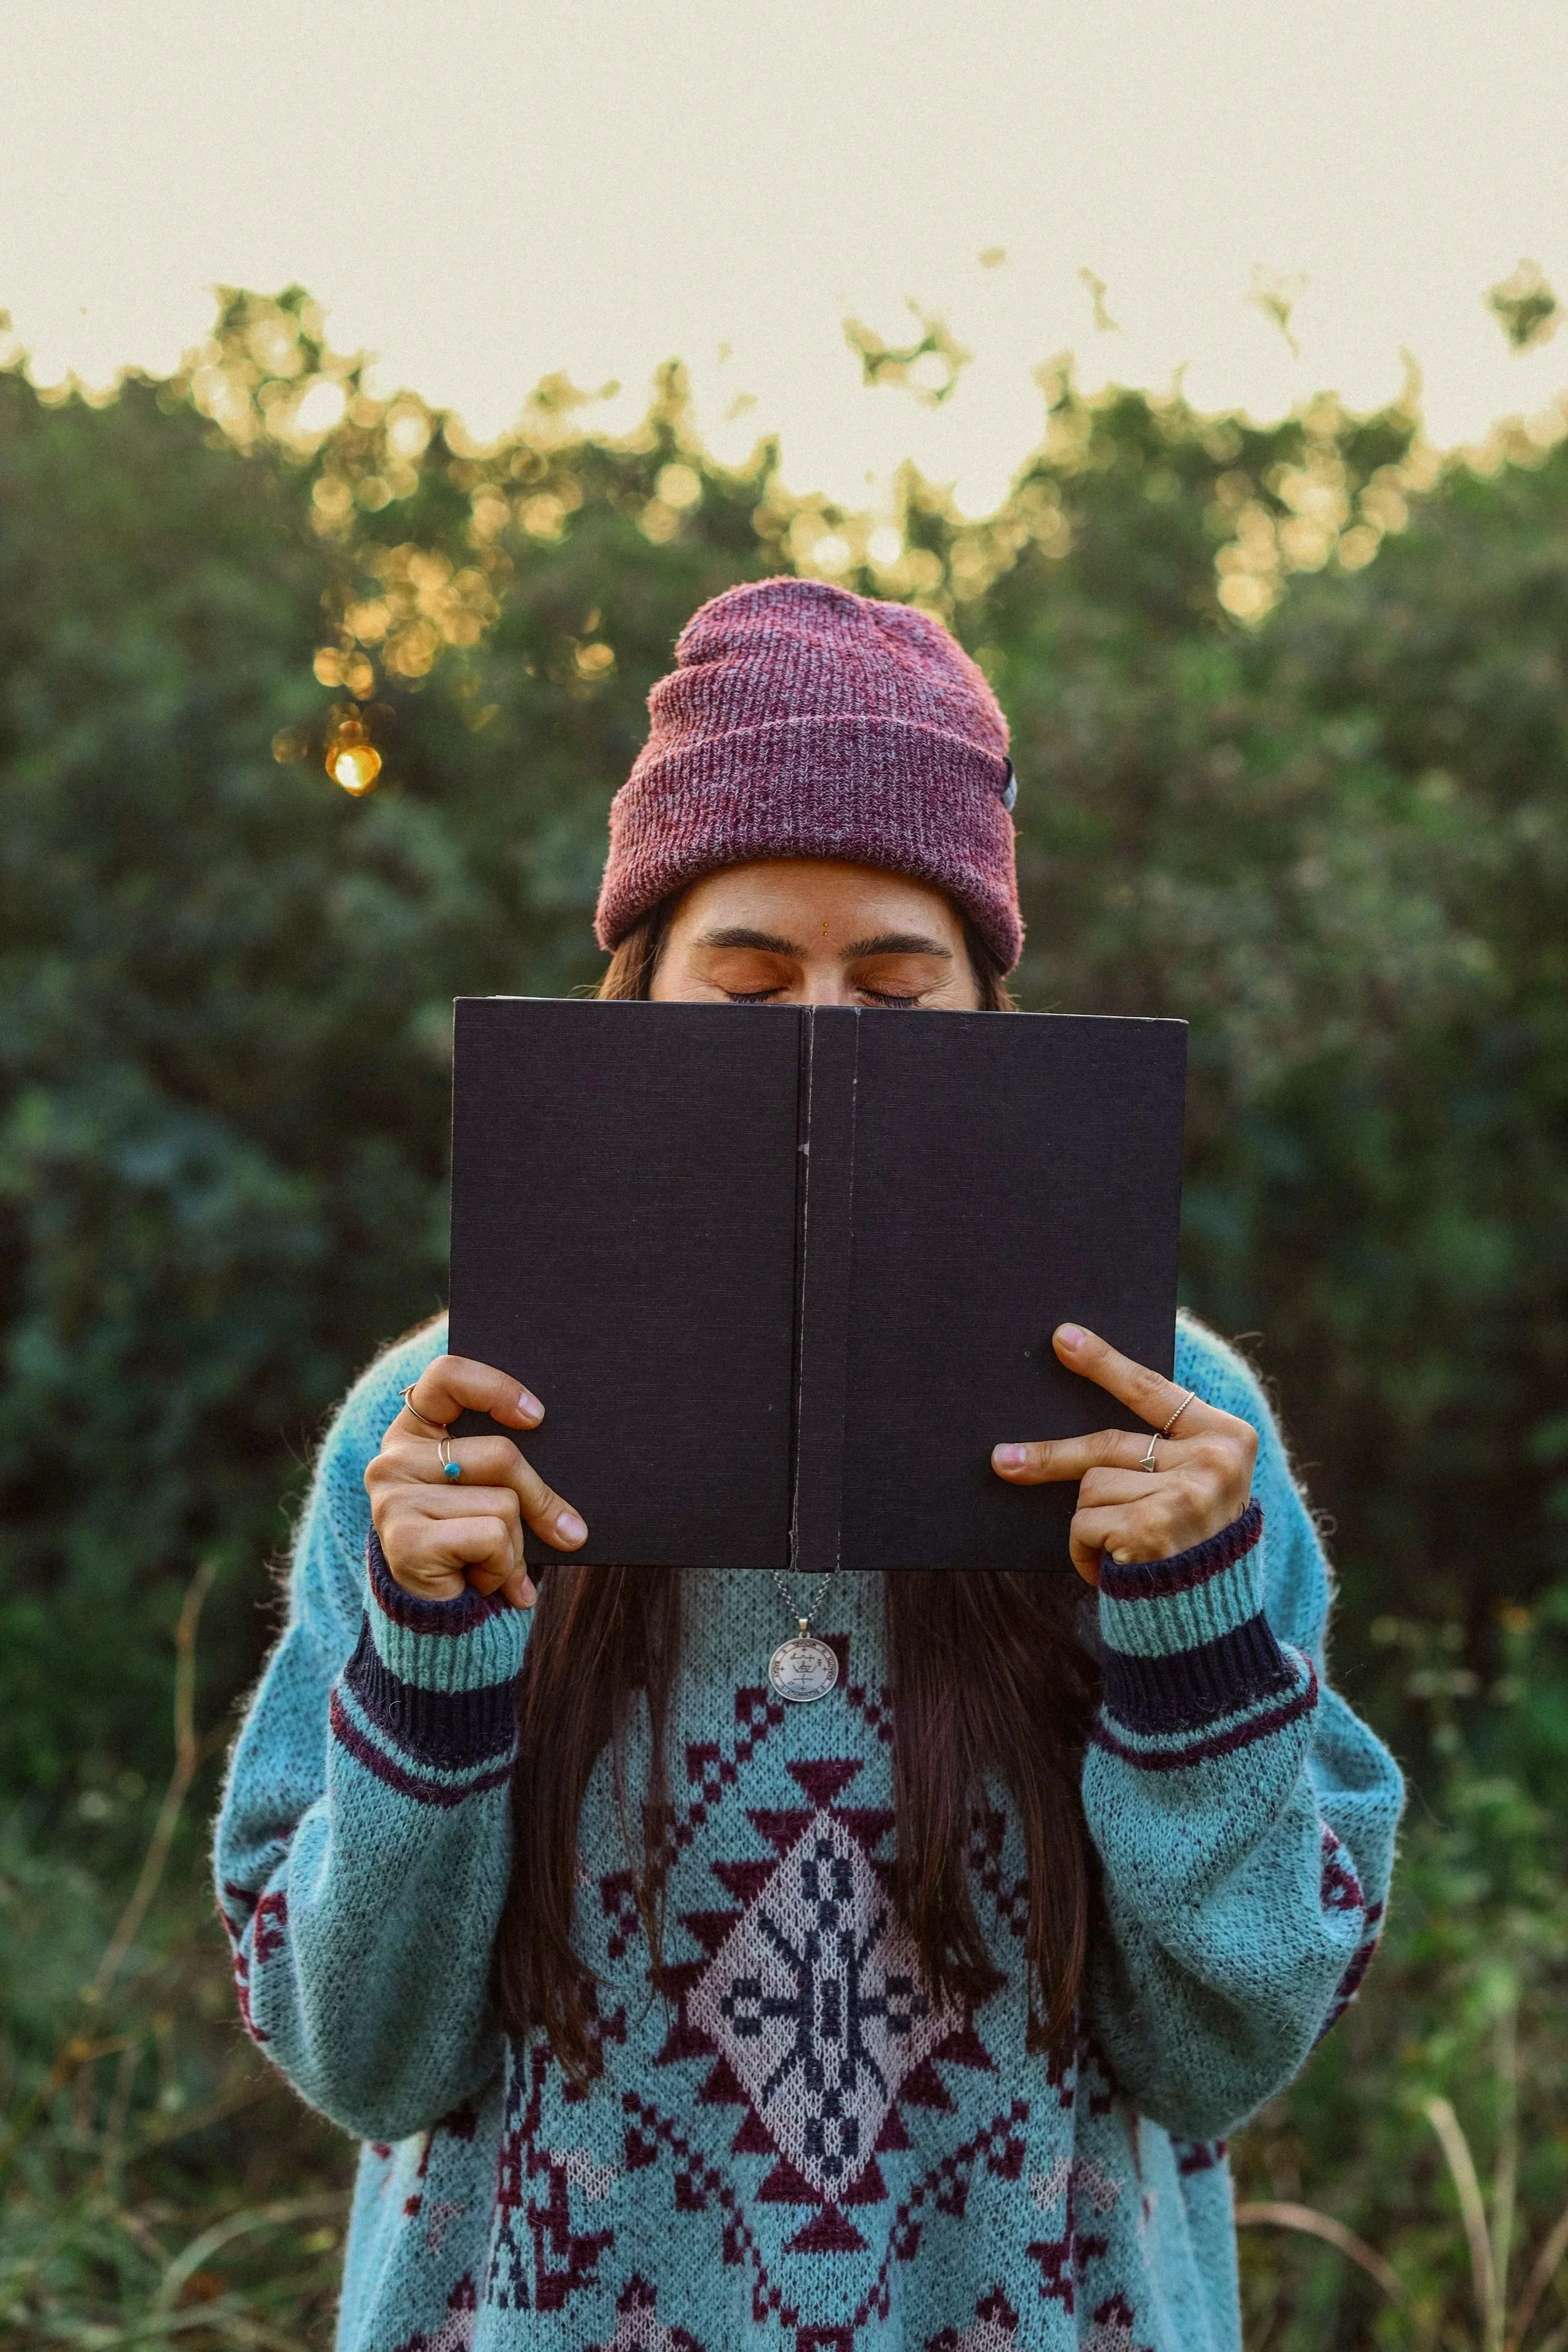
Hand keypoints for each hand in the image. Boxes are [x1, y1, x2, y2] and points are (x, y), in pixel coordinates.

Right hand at [364, 1355, 587, 1609]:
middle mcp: (392, 1458)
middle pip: (500, 1453)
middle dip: (540, 1498)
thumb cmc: (474, 1544)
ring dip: (516, 1545)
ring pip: (502, 1502)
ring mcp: (393, 1498)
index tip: (538, 1417)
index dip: (496, 1388)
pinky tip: (479, 1580)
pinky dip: (503, 1567)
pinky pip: (492, 1537)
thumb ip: (514, 1472)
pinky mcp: (404, 1541)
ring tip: (493, 1564)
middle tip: (567, 1531)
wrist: (438, 1618)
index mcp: (414, 1430)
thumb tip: (572, 1505)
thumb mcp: (495, 1495)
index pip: (447, 1375)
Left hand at [990, 1323, 1257, 1586]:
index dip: (1104, 1364)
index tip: (1062, 1337)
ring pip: (1092, 1486)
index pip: (1154, 1391)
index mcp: (1229, 1438)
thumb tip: (1080, 1431)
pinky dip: (1085, 1551)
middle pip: (1106, 1443)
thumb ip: (1162, 1452)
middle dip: (1050, 1455)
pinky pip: (1084, 1522)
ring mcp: (1184, 1494)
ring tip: (1123, 1552)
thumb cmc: (1190, 1550)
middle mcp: (1214, 1462)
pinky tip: (1115, 1570)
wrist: (1207, 1626)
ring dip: (1091, 1524)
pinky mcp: (1152, 1526)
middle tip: (1002, 1460)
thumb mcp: (1194, 1490)